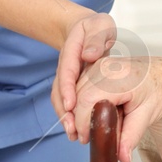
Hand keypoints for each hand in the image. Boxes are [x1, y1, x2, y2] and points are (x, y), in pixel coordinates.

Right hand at [53, 12, 117, 130]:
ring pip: (61, 97)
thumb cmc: (98, 28)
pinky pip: (67, 99)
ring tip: (74, 134)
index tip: (70, 105)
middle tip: (73, 129)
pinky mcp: (71, 83)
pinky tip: (76, 128)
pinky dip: (70, 114)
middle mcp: (66, 64)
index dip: (67, 89)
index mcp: (73, 49)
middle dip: (64, 110)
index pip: (67, 71)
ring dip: (66, 116)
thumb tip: (89, 55)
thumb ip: (96, 39)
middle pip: (60, 89)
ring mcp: (67, 75)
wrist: (89, 28)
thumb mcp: (101, 27)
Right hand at [67, 56, 161, 161]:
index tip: (86, 139)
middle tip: (84, 139)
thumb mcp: (147, 115)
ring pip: (73, 91)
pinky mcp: (94, 67)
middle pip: (76, 96)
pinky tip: (88, 116)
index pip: (87, 100)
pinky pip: (77, 86)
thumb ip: (132, 137)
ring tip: (85, 130)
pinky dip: (77, 102)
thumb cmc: (158, 91)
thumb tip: (123, 158)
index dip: (82, 122)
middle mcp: (105, 67)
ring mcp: (98, 65)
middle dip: (75, 120)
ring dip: (74, 112)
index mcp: (118, 78)